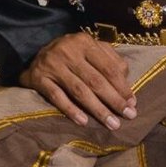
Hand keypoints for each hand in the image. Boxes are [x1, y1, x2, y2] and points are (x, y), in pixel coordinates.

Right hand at [23, 33, 137, 129]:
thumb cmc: (70, 54)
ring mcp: (52, 65)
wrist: (33, 54)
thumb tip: (127, 86)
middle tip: (128, 116)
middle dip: (114, 100)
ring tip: (111, 124)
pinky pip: (57, 97)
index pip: (108, 67)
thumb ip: (110, 62)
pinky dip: (71, 110)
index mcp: (85, 42)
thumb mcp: (90, 50)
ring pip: (79, 90)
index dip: (122, 87)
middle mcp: (68, 51)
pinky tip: (84, 122)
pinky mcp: (38, 78)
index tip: (132, 104)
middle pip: (96, 80)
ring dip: (98, 109)